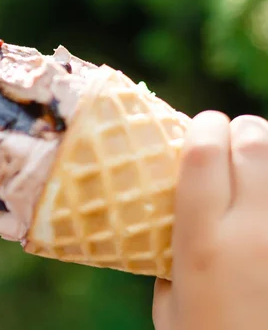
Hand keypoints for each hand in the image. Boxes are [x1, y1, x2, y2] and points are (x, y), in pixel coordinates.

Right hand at [152, 111, 267, 329]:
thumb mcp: (168, 302)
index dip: (201, 128)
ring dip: (263, 148)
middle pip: (253, 146)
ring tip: (249, 156)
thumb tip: (170, 225)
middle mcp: (248, 232)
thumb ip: (168, 256)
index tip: (195, 125)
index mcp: (202, 243)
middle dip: (238, 129)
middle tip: (225, 136)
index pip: (203, 157)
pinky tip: (262, 192)